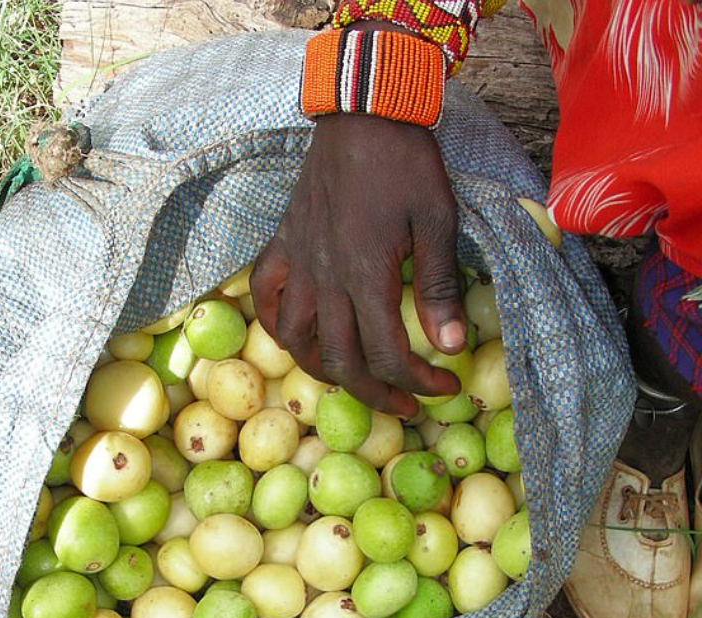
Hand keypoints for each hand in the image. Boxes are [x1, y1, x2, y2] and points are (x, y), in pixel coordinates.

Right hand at [250, 113, 466, 417]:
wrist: (362, 116)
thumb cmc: (406, 166)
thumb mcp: (437, 222)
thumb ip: (439, 287)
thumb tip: (449, 346)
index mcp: (366, 277)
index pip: (388, 355)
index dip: (418, 383)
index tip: (443, 387)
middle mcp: (326, 281)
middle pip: (340, 362)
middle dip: (376, 393)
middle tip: (406, 403)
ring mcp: (298, 265)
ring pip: (296, 341)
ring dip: (325, 371)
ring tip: (353, 379)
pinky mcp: (282, 247)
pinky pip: (267, 298)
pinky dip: (276, 326)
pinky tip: (295, 337)